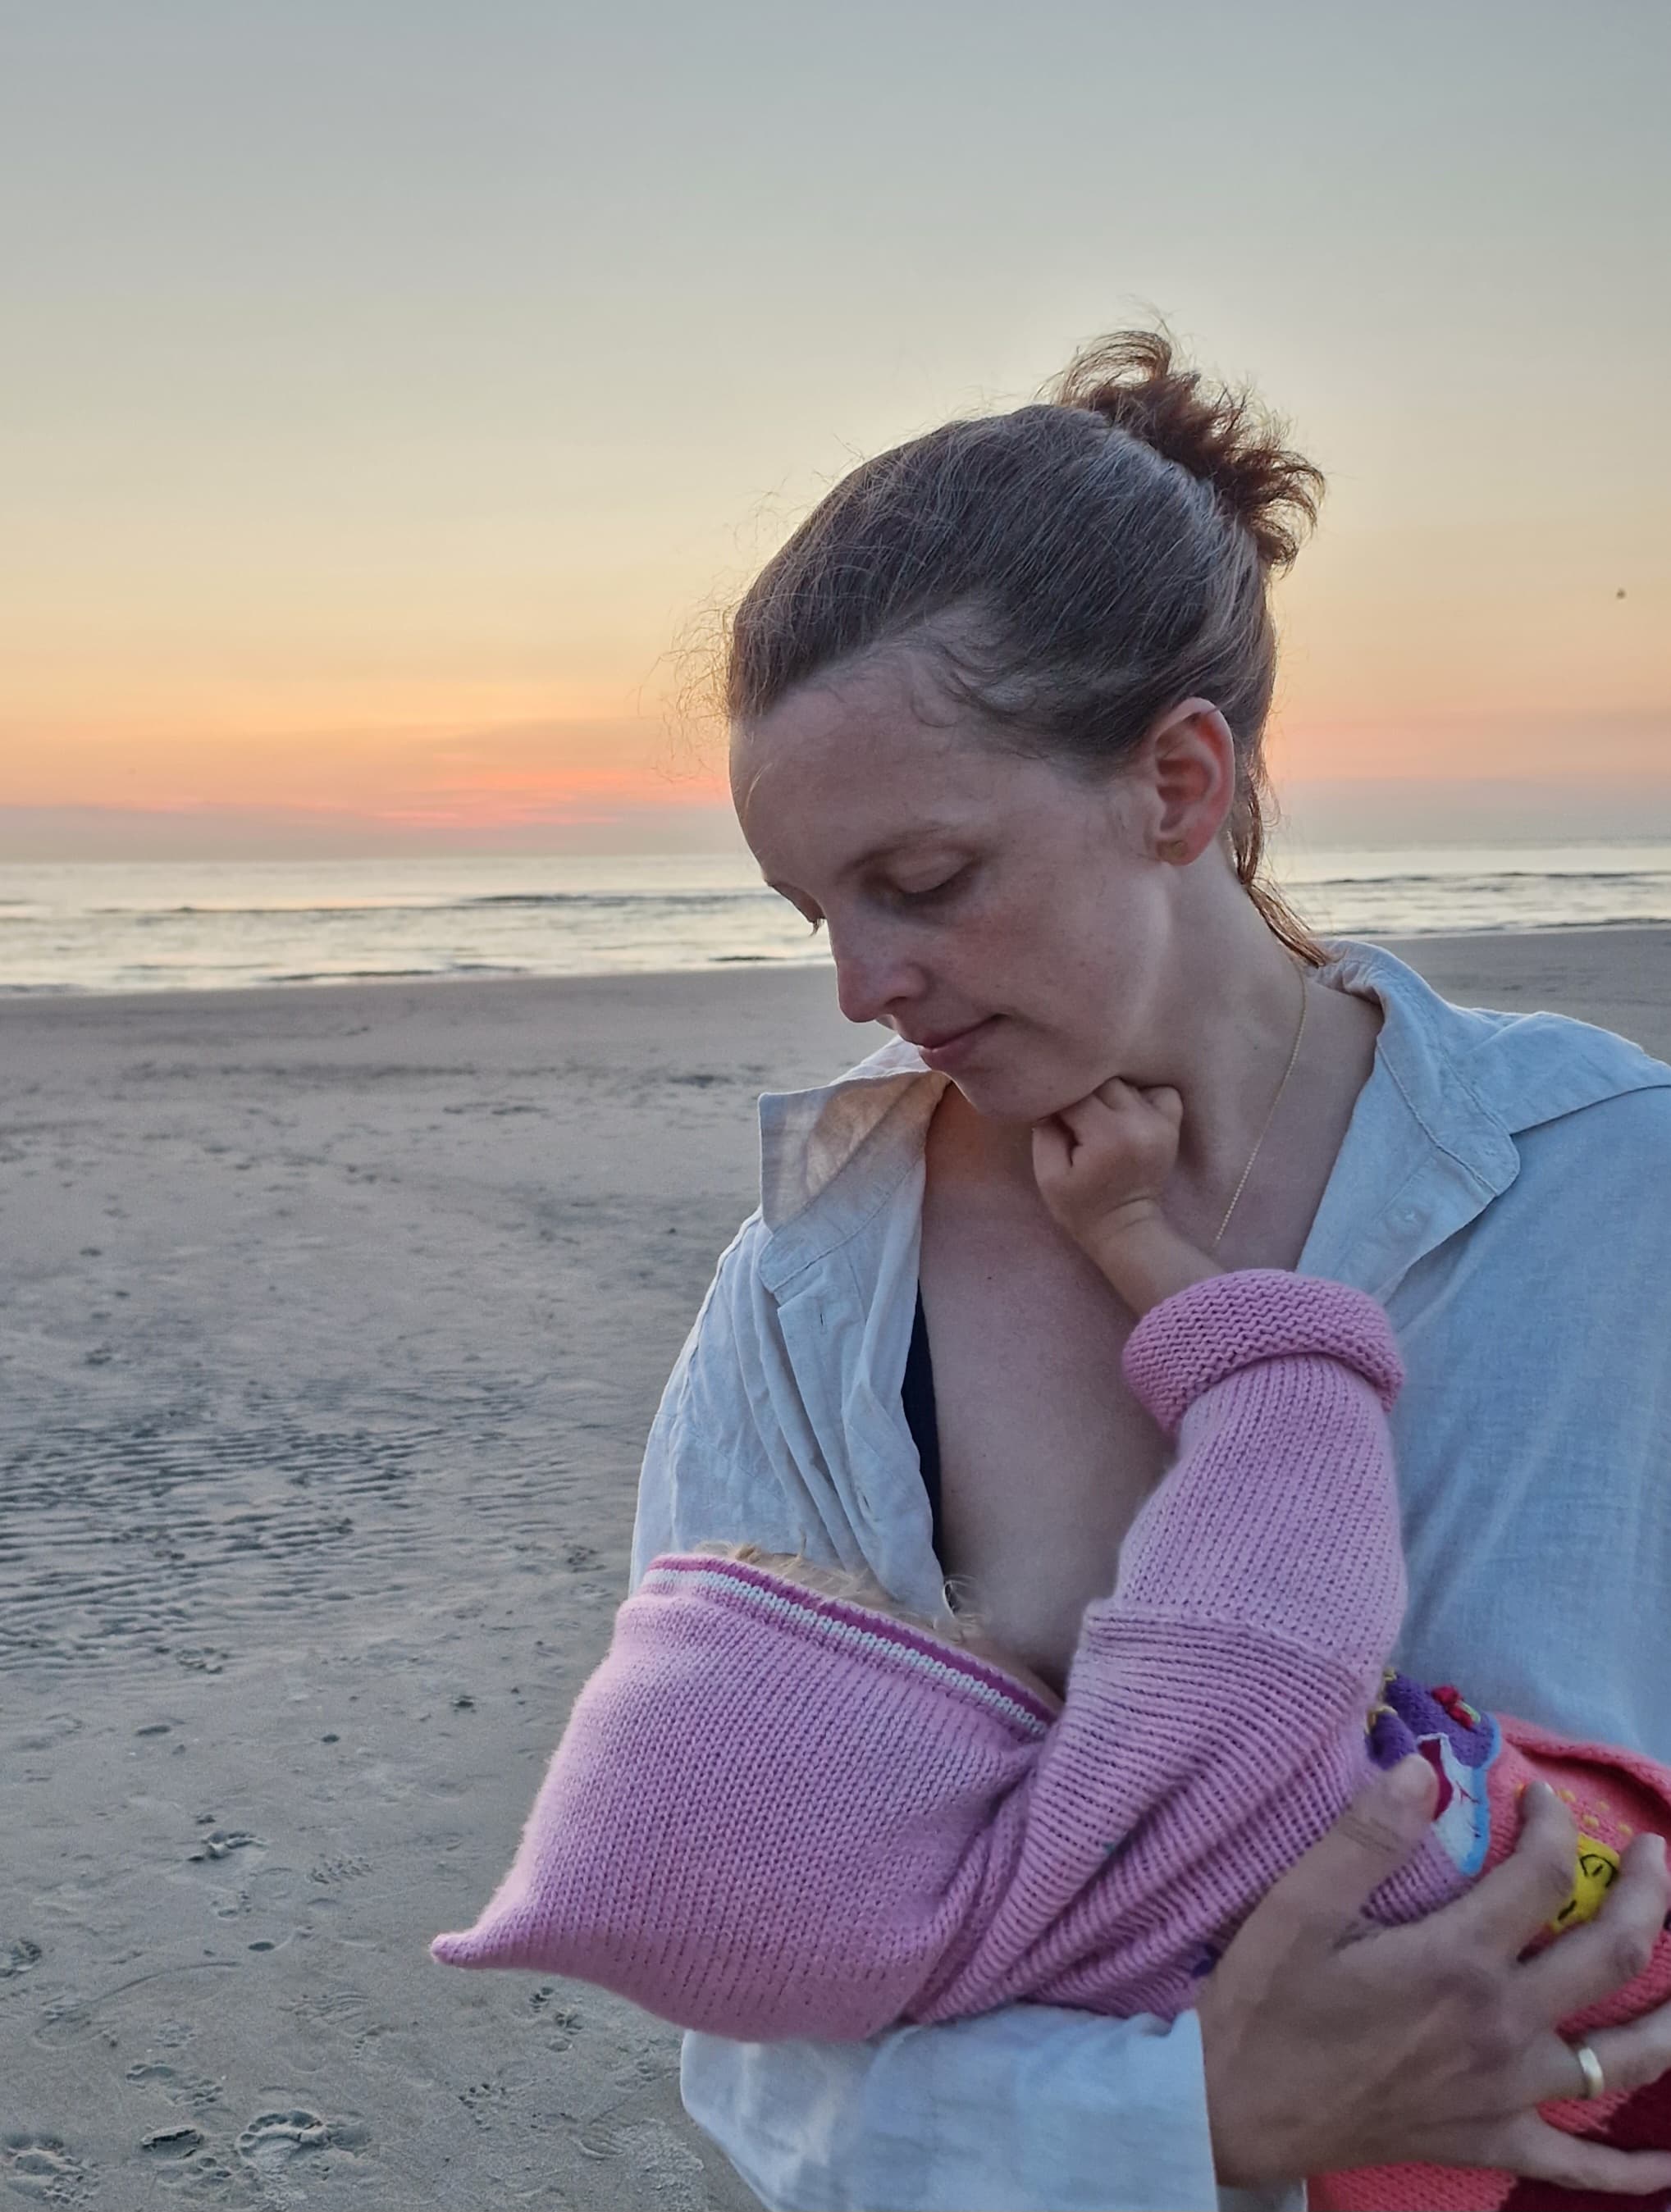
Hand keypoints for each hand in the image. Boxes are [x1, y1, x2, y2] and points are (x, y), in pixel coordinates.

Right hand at [1030, 1079, 1183, 1260]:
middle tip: (1074, 1117)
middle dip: (1083, 1095)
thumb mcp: (1048, 1176)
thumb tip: (1049, 1100)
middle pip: (1103, 1082)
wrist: (1125, 1229)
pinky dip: (1142, 1094)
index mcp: (1107, 1135)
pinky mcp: (1171, 1126)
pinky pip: (1160, 1091)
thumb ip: (1044, 1132)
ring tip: (1097, 1116)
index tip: (1053, 1118)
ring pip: (1126, 1084)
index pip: (1076, 1095)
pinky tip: (1125, 1111)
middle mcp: (1139, 1122)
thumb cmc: (1080, 1208)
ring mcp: (1160, 1122)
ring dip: (1108, 1094)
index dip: (1058, 1102)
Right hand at [1198, 1756, 1670, 2194]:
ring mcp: (1506, 2093)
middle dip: (1647, 1895)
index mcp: (1458, 1961)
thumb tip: (1422, 1769)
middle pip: (1612, 1954)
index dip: (1553, 1823)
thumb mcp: (1297, 1906)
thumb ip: (1365, 1836)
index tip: (1539, 1794)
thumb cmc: (1265, 2003)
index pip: (1543, 1875)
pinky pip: (1580, 2166)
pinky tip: (1664, 2165)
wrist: (1233, 2110)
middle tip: (1653, 1855)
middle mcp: (1502, 2026)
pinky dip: (1631, 2170)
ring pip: (1626, 2060)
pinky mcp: (1491, 2142)